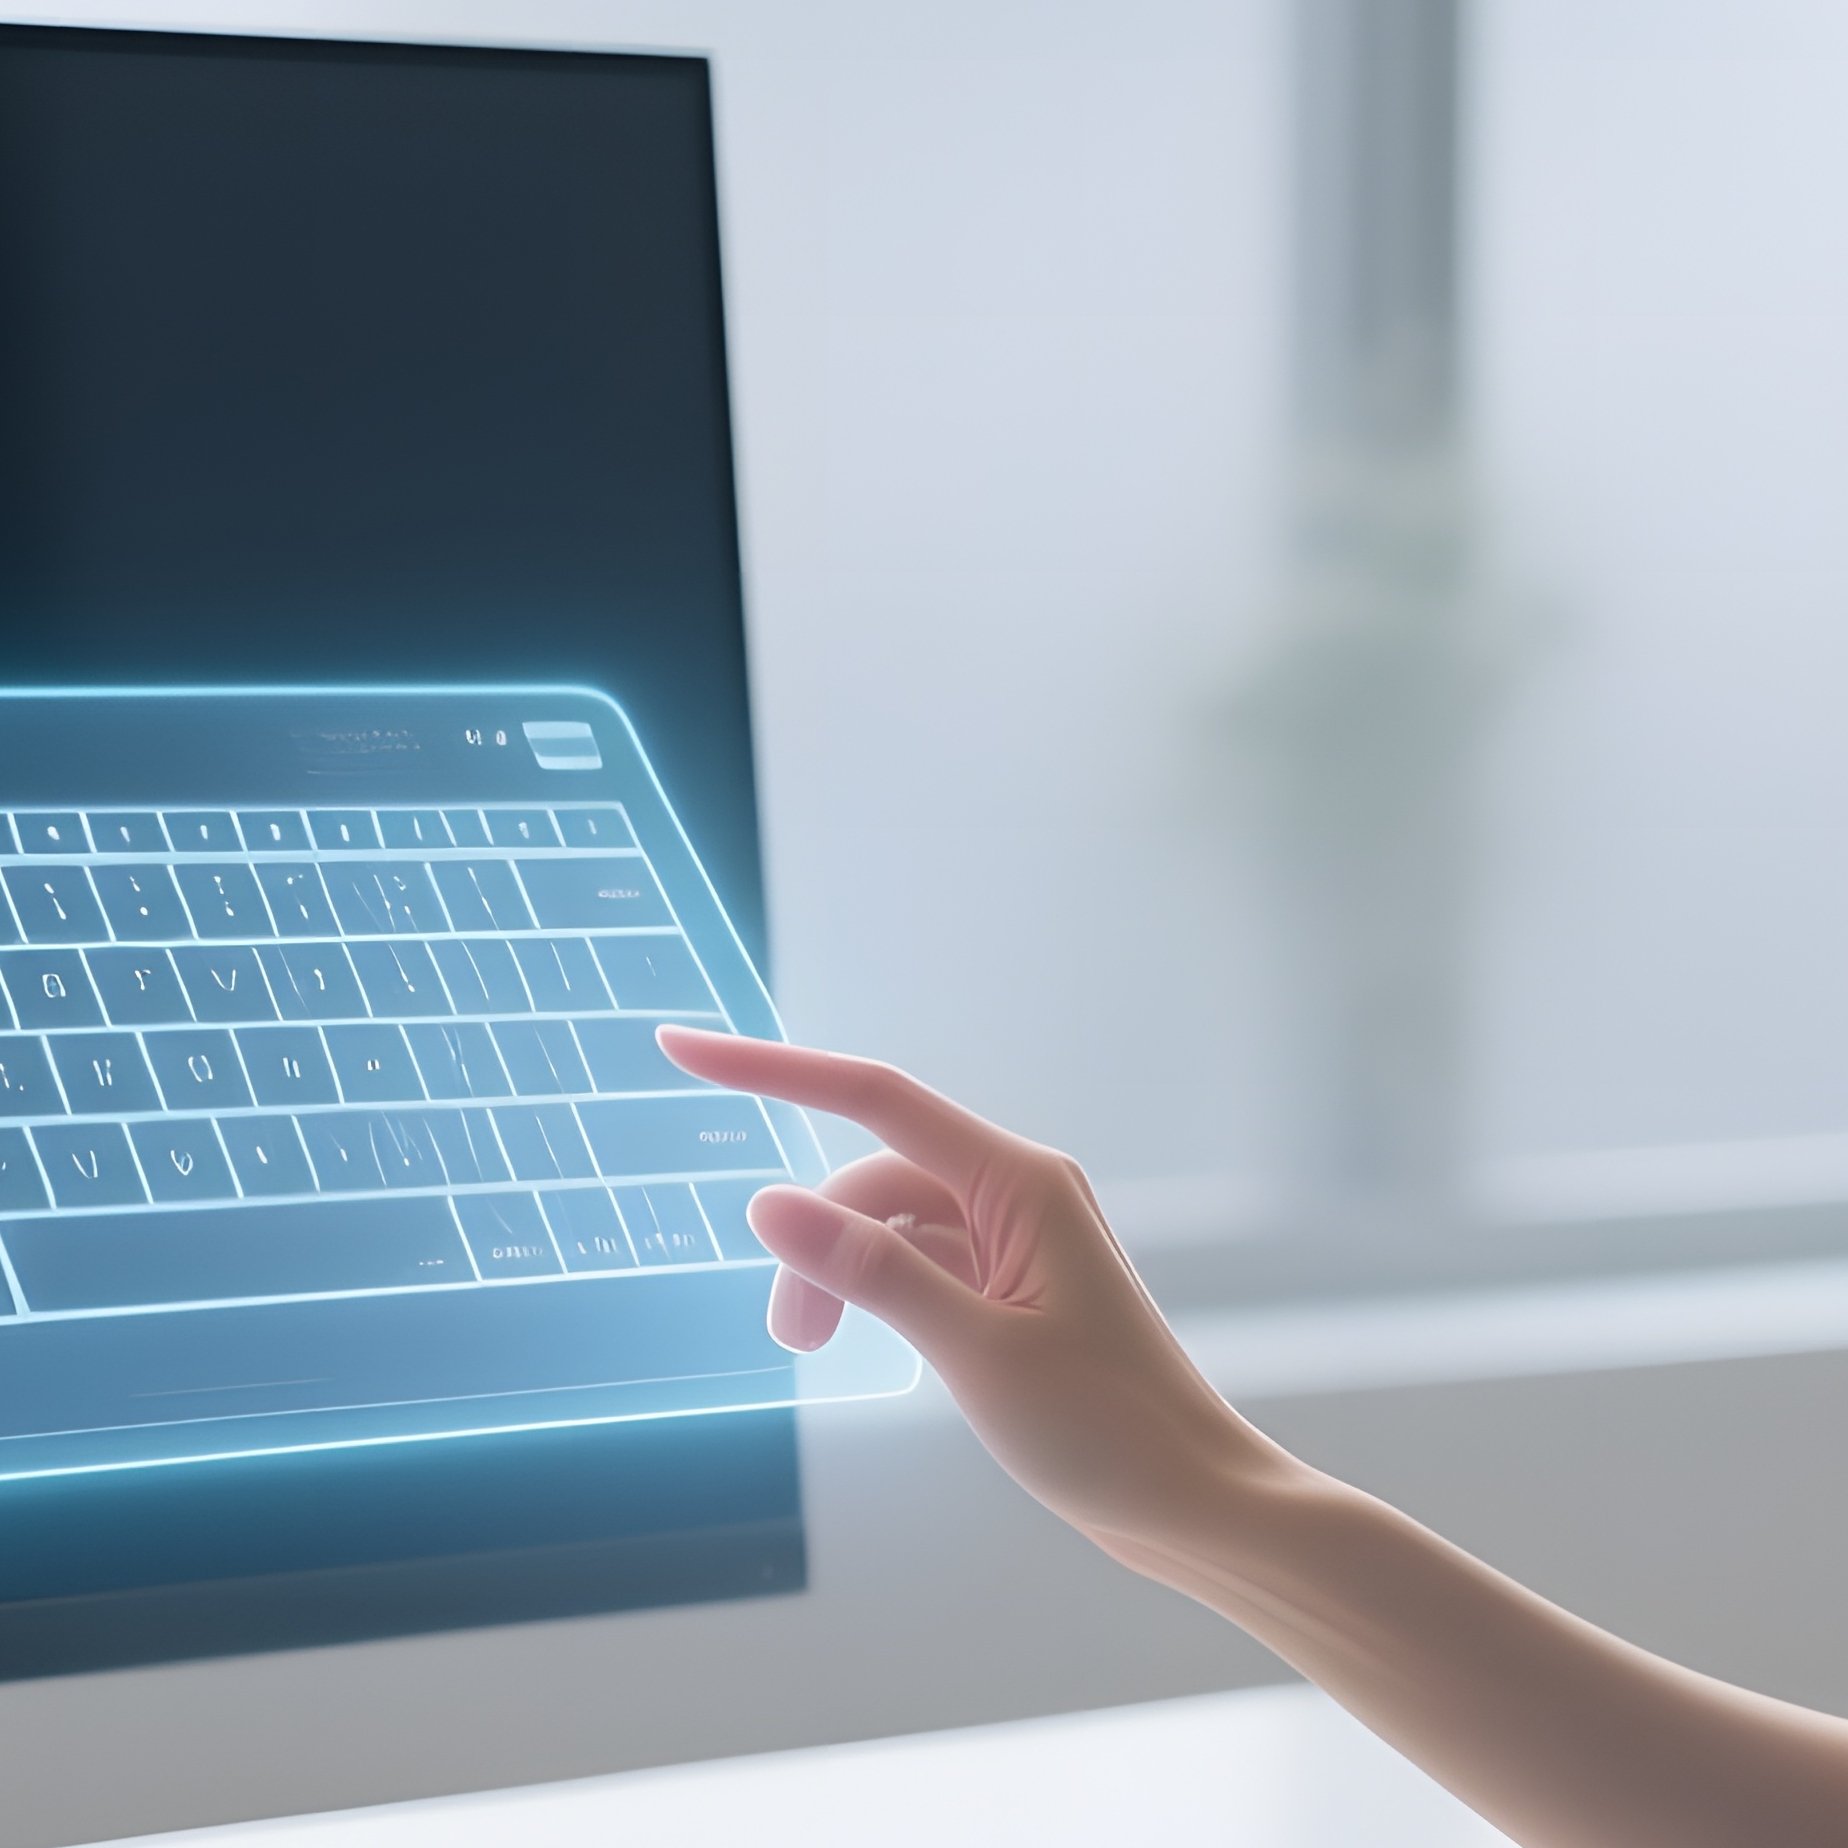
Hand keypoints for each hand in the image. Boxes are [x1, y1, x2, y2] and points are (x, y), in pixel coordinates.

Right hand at [657, 1028, 1296, 1563]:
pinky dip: (878, 1293)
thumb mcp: (973, 1351)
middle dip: (814, 1243)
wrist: (1189, 1502)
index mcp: (1019, 1180)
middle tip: (793, 1341)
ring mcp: (1015, 1237)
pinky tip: (870, 1342)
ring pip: (889, 1227)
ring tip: (814, 1351)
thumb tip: (767, 1205)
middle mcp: (1017, 1191)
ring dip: (841, 1276)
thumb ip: (871, 1272)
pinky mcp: (1011, 1284)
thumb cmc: (1106, 1429)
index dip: (771, 1069)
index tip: (683, 1050)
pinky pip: (918, 1261)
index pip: (872, 1097)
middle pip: (872, 1182)